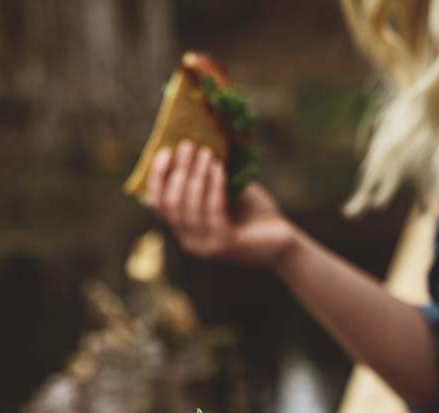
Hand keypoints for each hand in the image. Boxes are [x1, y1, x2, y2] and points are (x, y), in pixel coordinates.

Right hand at [147, 141, 296, 268]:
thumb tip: (197, 140)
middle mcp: (191, 242)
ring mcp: (206, 246)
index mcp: (186, 229)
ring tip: (206, 151)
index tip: (165, 151)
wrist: (281, 241)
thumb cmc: (254, 214)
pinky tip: (219, 167)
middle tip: (188, 144)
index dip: (157, 178)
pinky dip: (214, 186)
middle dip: (178, 171)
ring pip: (189, 207)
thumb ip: (208, 177)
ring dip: (196, 175)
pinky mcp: (224, 245)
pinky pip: (212, 210)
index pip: (159, 205)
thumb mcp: (227, 191)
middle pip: (171, 204)